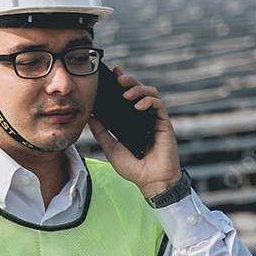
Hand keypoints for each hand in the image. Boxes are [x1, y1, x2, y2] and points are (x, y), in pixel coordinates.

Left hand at [87, 66, 182, 198]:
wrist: (151, 181)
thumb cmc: (133, 168)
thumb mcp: (111, 148)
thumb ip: (102, 132)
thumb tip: (90, 116)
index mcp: (132, 121)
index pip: (127, 96)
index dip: (122, 83)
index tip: (113, 74)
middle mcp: (144, 117)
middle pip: (139, 90)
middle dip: (129, 80)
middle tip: (119, 78)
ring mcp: (155, 119)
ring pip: (151, 93)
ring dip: (138, 89)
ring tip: (126, 93)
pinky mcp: (164, 124)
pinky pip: (159, 105)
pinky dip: (148, 101)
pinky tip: (138, 106)